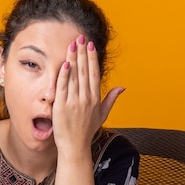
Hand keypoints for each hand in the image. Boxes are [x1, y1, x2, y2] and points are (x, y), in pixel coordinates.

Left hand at [53, 36, 123, 154]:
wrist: (75, 146)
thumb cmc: (87, 131)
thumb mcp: (102, 114)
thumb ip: (111, 99)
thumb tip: (122, 87)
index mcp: (96, 99)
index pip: (94, 73)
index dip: (92, 58)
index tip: (90, 45)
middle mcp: (86, 99)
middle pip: (84, 71)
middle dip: (82, 53)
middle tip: (80, 38)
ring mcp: (74, 102)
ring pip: (74, 76)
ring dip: (73, 59)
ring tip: (72, 44)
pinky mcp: (62, 107)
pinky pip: (63, 87)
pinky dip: (64, 75)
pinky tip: (65, 63)